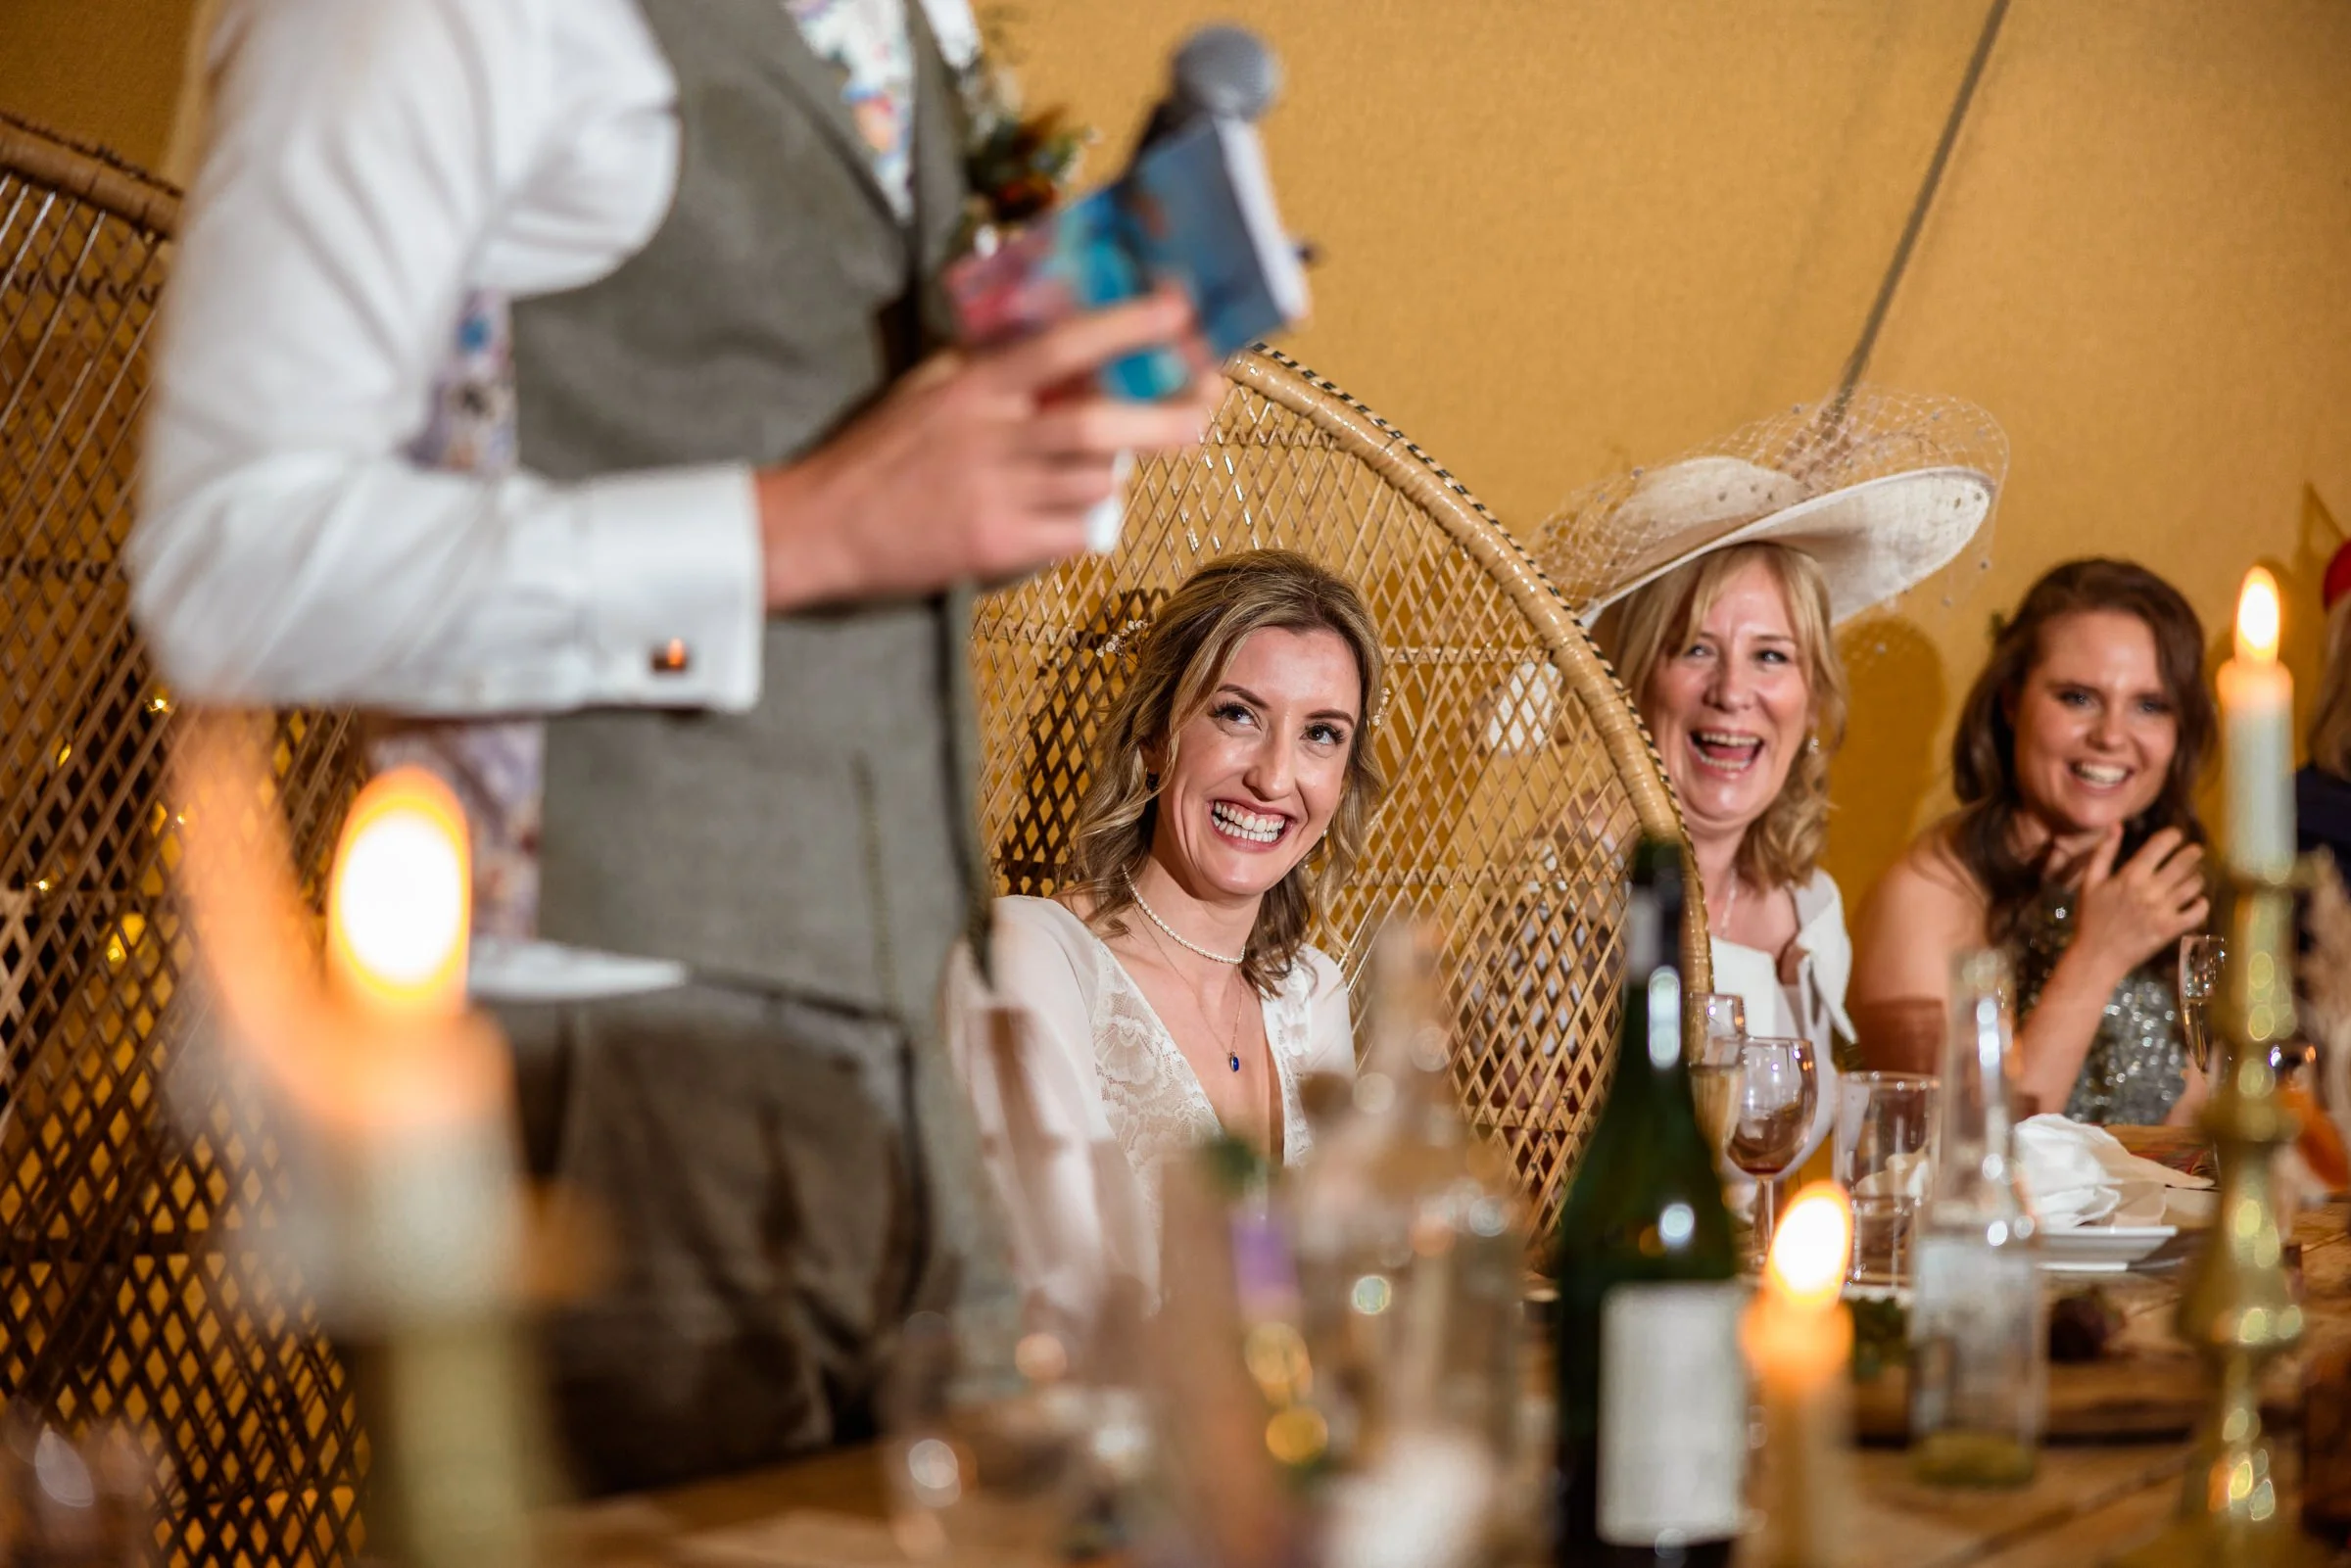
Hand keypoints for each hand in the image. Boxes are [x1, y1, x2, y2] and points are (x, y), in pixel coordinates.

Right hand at [756, 288, 1222, 610]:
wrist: (819, 528)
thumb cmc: (876, 455)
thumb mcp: (928, 389)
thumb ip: (989, 367)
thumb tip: (1053, 339)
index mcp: (976, 386)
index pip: (1066, 344)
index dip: (1131, 325)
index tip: (1180, 311)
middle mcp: (992, 436)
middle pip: (1101, 424)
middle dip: (1166, 417)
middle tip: (1205, 411)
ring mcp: (997, 495)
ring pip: (1097, 482)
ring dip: (1114, 475)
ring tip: (1103, 470)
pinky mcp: (997, 548)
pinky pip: (1073, 535)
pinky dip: (1082, 524)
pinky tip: (1059, 517)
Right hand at [2068, 825, 2208, 980]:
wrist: (2097, 956)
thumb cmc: (2090, 918)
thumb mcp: (2090, 882)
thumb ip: (2104, 852)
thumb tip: (2117, 825)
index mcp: (2130, 875)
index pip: (2161, 845)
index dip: (2173, 836)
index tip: (2176, 836)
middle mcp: (2150, 890)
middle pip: (2184, 862)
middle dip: (2193, 852)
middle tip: (2195, 851)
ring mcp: (2164, 910)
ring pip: (2194, 885)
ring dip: (2197, 876)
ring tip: (2194, 875)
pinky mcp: (2172, 929)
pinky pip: (2198, 911)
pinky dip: (2202, 903)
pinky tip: (2197, 900)